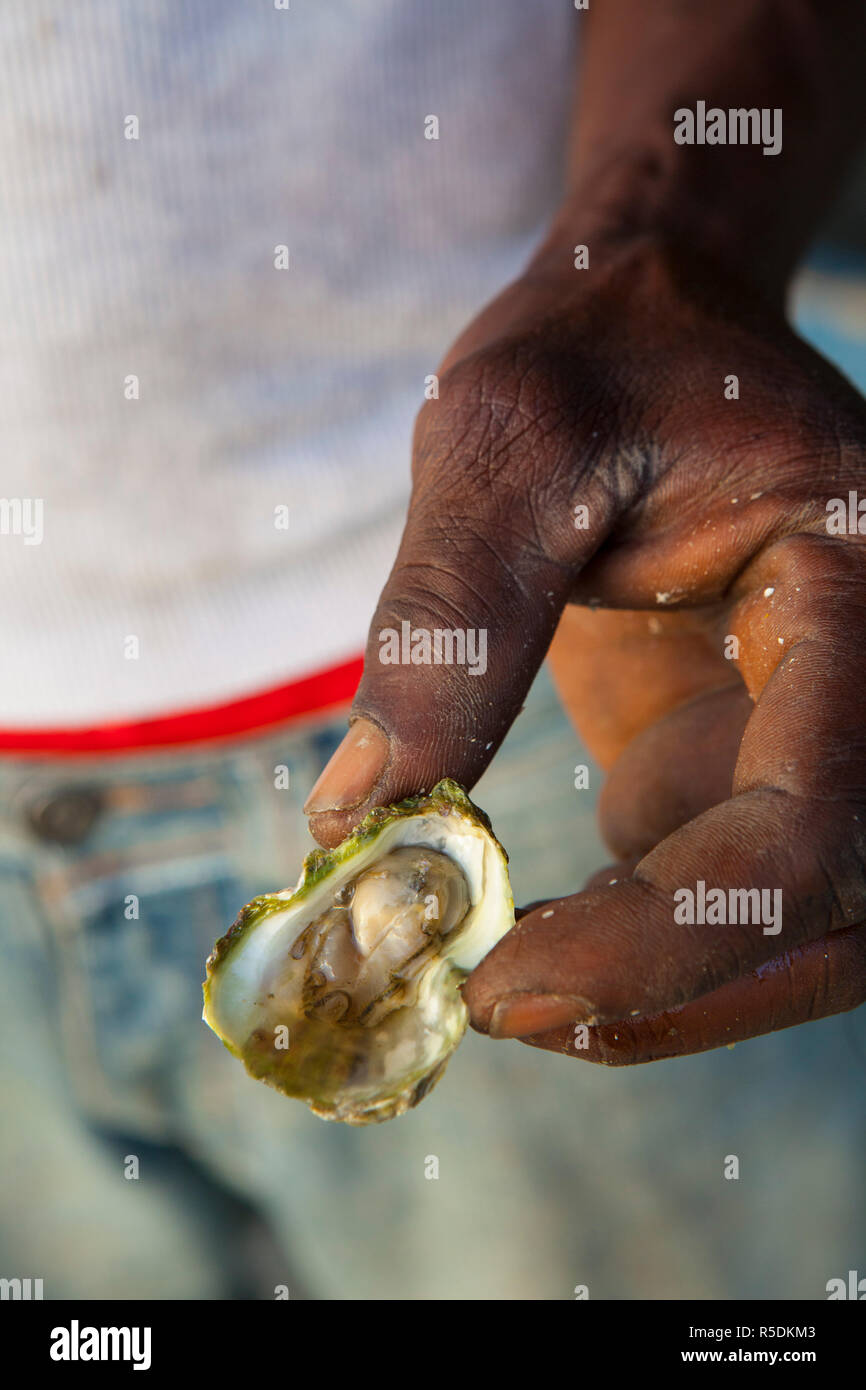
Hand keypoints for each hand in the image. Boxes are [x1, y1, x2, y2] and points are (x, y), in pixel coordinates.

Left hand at [305, 231, 865, 1062]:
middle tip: (491, 1006)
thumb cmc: (595, 351)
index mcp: (861, 591)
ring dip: (661, 997)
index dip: (674, 933)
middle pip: (837, 917)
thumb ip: (446, 625)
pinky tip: (524, 934)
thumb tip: (358, 820)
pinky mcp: (755, 759)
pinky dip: (637, 950)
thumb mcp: (506, 446)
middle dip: (673, 994)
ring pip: (798, 936)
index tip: (503, 979)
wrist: (643, 334)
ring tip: (499, 989)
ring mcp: (822, 731)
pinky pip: (728, 899)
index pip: (813, 820)